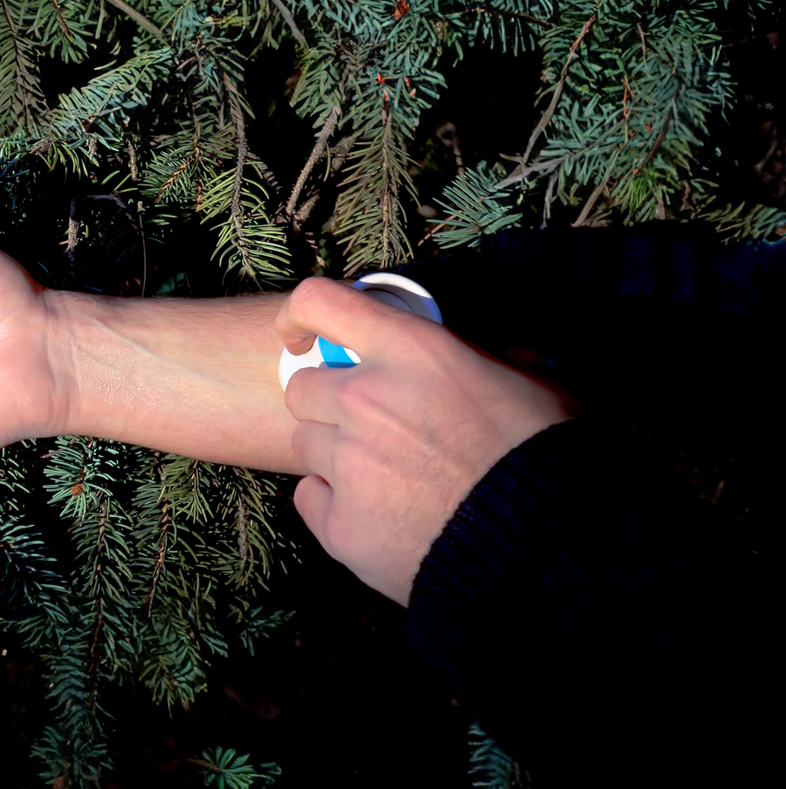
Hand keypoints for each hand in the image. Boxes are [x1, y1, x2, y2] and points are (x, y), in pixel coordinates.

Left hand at [276, 277, 576, 605]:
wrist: (550, 549)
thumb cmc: (548, 458)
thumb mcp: (536, 381)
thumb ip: (489, 358)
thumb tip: (486, 354)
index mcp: (411, 351)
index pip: (320, 302)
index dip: (301, 316)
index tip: (301, 336)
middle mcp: (366, 400)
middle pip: (303, 388)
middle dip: (330, 404)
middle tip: (374, 427)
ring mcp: (348, 465)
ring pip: (306, 445)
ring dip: (336, 457)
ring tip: (392, 479)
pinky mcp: (339, 524)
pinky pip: (310, 499)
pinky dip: (337, 506)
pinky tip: (384, 515)